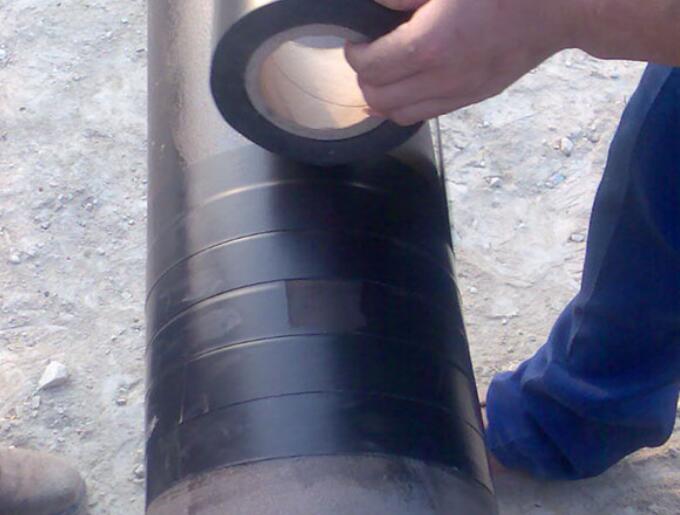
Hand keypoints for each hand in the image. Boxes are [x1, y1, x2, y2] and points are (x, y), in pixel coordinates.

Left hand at [345, 0, 582, 124]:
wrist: (557, 7)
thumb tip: (376, 5)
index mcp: (429, 45)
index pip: (370, 67)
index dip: (355, 54)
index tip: (357, 40)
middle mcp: (440, 78)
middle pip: (379, 98)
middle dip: (364, 78)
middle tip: (368, 57)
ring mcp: (458, 93)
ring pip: (399, 115)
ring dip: (383, 98)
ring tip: (385, 74)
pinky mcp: (472, 98)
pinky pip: (426, 115)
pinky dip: (408, 106)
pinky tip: (409, 86)